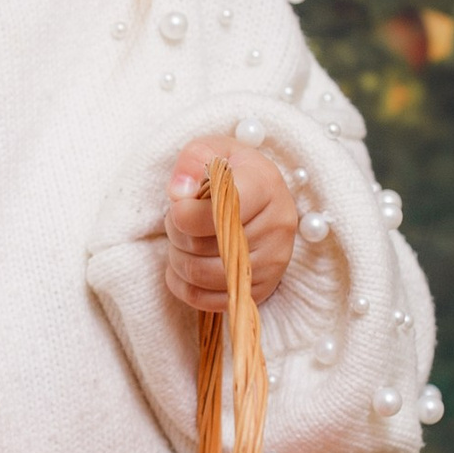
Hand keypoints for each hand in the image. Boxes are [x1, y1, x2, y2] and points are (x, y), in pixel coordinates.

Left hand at [163, 139, 296, 312]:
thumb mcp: (210, 150)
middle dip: (178, 235)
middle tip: (176, 222)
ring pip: (207, 275)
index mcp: (266, 184)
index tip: (176, 207)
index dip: (188, 214)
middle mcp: (278, 225)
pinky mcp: (264, 288)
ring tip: (180, 242)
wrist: (258, 197)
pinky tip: (182, 266)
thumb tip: (179, 194)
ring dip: (178, 261)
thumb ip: (191, 162)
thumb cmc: (230, 173)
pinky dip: (185, 287)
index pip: (225, 209)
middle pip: (210, 245)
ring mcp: (274, 261)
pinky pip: (211, 301)